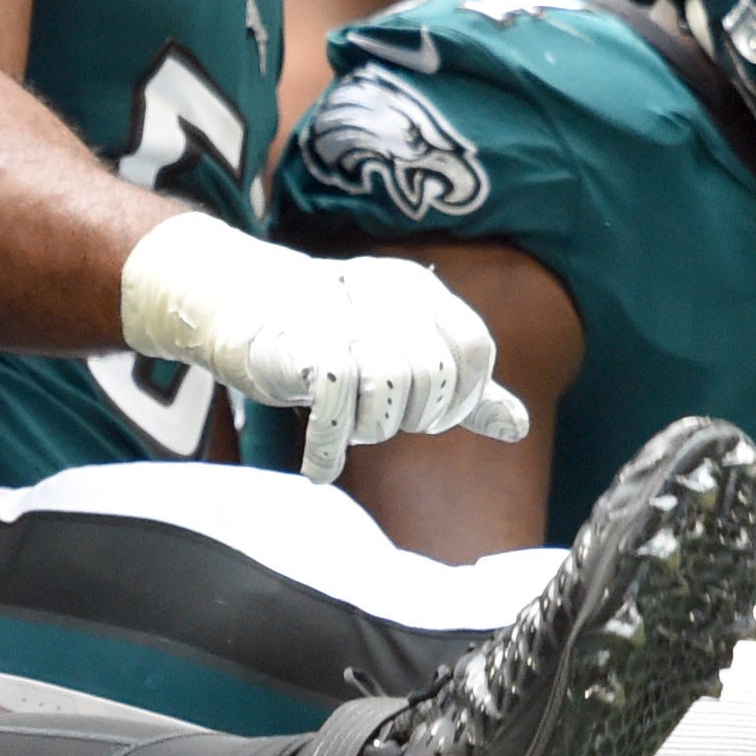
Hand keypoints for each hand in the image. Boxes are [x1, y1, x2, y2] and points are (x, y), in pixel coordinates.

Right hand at [118, 208, 524, 478]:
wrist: (236, 303)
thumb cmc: (325, 334)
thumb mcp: (400, 353)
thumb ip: (459, 389)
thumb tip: (518, 427)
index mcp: (419, 291)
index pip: (474, 348)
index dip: (461, 398)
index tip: (428, 418)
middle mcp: (386, 294)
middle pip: (433, 376)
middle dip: (412, 417)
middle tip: (376, 423)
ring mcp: (342, 317)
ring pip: (389, 391)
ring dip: (367, 429)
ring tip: (344, 428)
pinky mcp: (300, 346)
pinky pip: (336, 406)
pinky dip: (328, 449)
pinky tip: (318, 465)